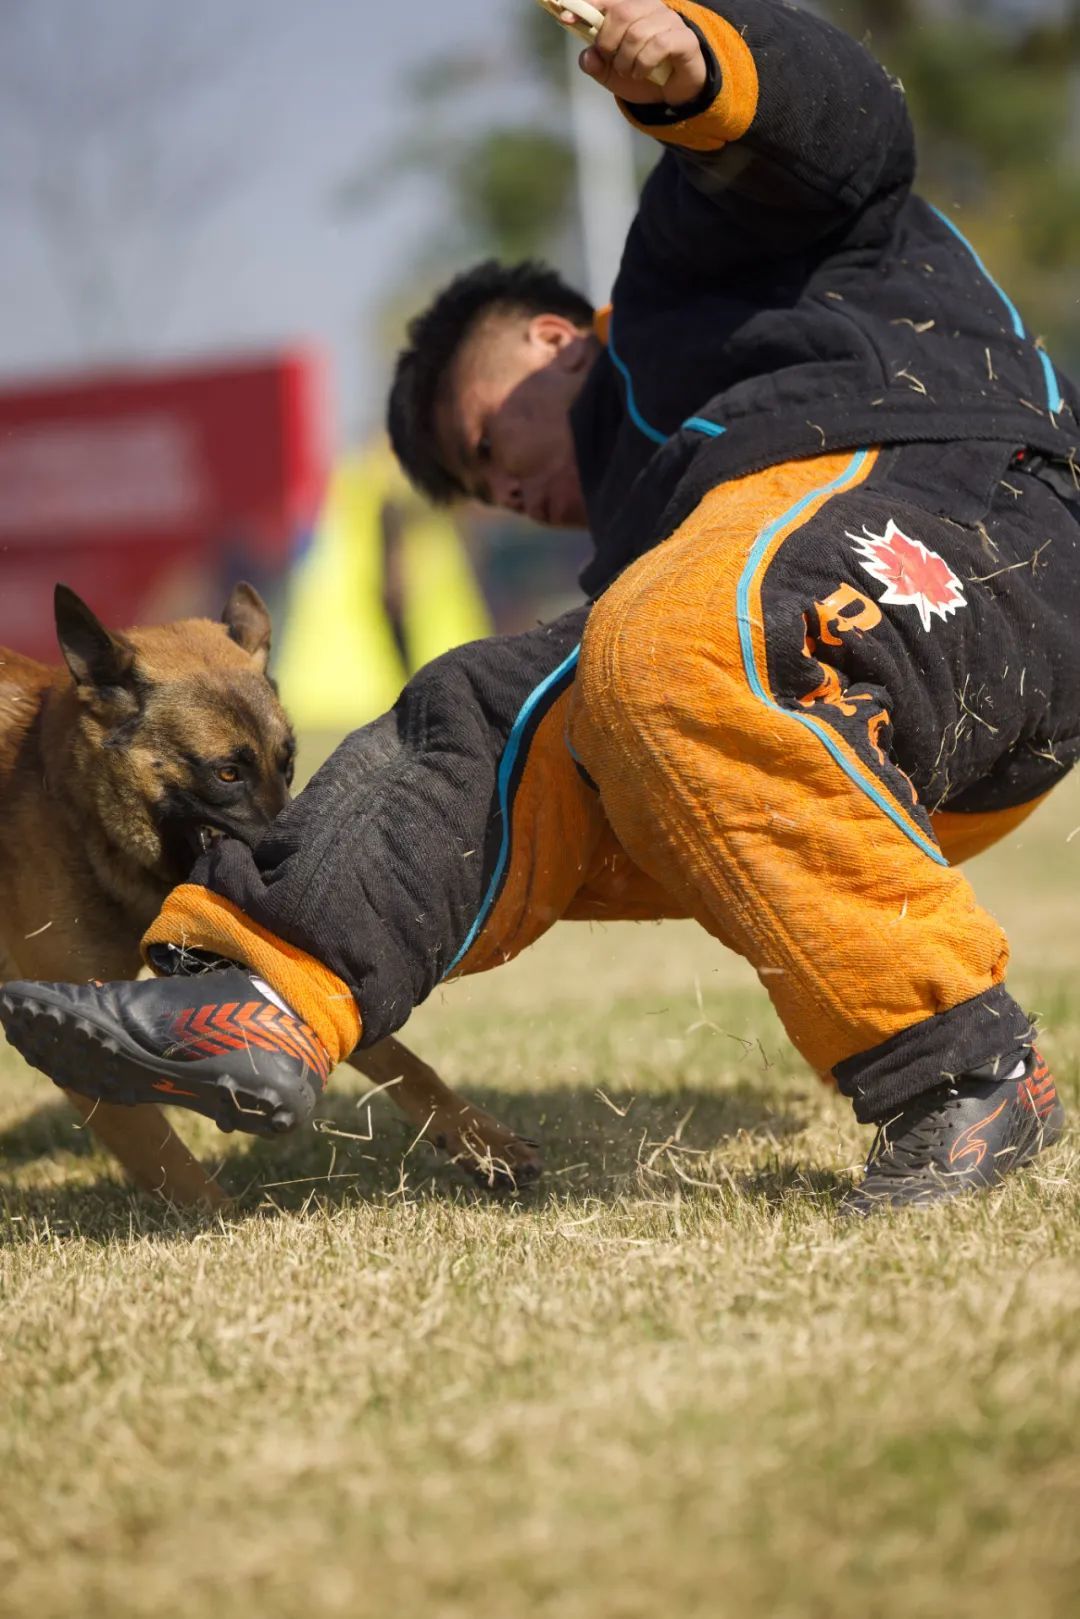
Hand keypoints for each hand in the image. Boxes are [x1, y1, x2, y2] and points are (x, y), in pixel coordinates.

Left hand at [576, 0, 706, 106]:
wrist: (674, 93)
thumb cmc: (642, 74)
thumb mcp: (611, 74)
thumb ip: (596, 64)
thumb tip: (587, 56)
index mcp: (631, 9)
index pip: (608, 0)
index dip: (586, 6)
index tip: (564, 17)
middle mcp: (651, 8)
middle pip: (621, 13)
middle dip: (608, 41)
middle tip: (612, 60)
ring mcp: (669, 21)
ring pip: (638, 32)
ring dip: (626, 60)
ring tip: (629, 71)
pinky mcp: (684, 38)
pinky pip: (659, 45)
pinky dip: (644, 64)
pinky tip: (643, 73)